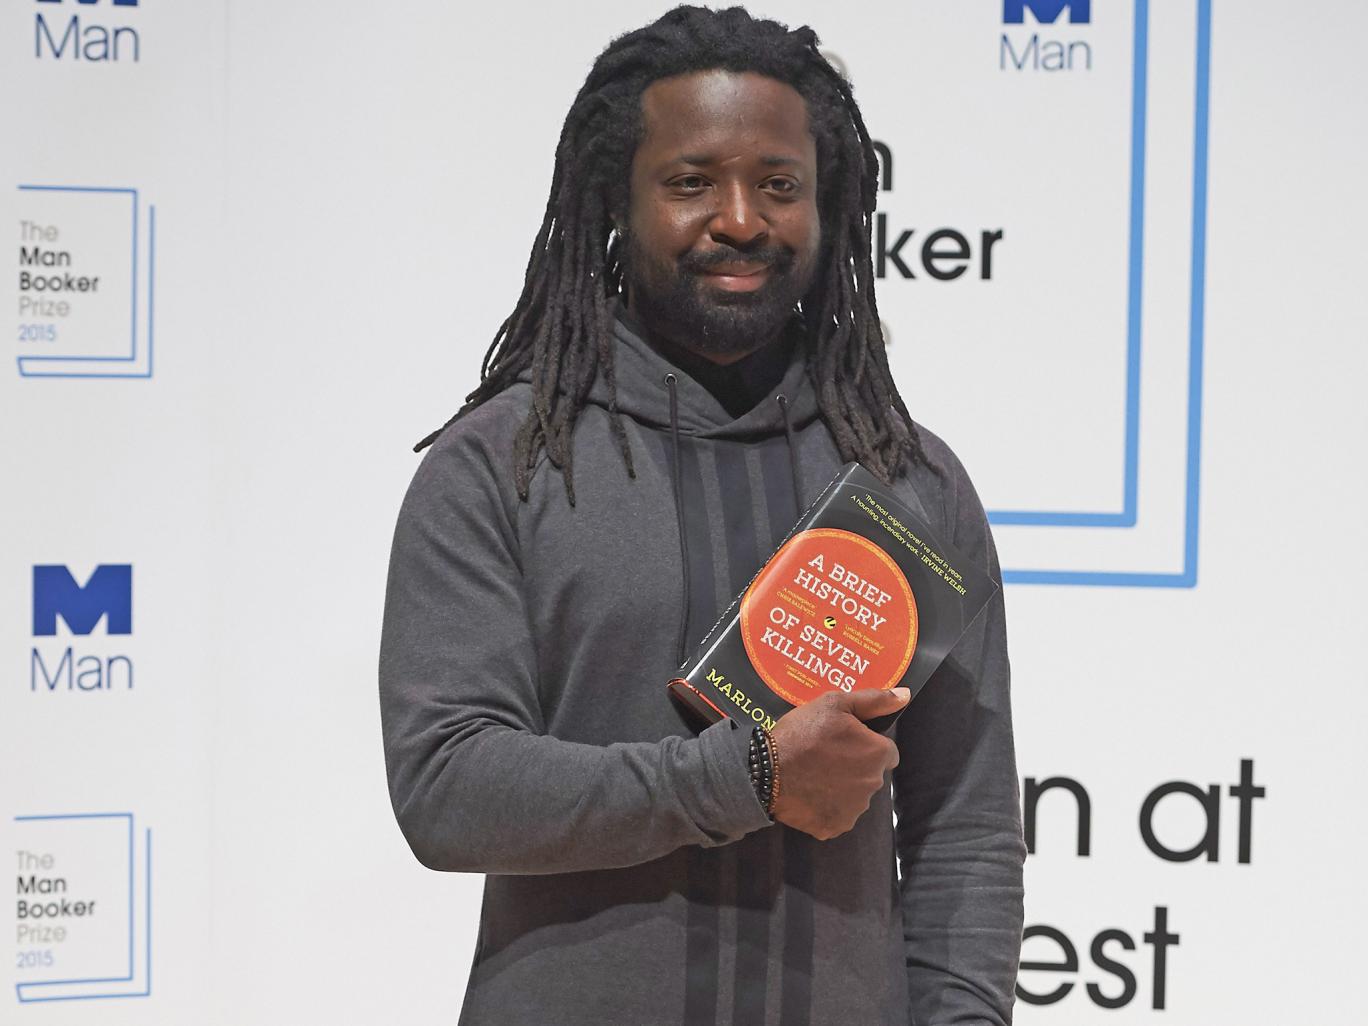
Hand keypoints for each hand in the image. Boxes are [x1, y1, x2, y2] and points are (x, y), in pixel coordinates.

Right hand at [768, 687, 908, 840]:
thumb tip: (905, 695)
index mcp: (877, 754)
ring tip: (815, 773)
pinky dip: (827, 806)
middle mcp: (873, 785)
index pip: (886, 751)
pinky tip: (810, 792)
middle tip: (825, 755)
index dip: (866, 744)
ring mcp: (854, 810)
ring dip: (843, 787)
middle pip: (871, 774)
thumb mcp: (835, 703)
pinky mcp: (835, 826)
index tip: (844, 741)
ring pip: (856, 796)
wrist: (765, 771)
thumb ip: (874, 700)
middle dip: (855, 766)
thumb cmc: (802, 733)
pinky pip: (838, 815)